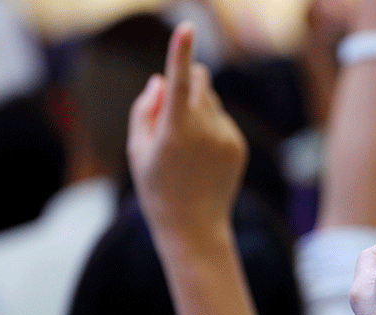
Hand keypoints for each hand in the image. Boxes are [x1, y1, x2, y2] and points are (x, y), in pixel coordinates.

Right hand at [127, 23, 247, 230]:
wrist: (193, 225)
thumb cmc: (156, 187)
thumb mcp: (137, 150)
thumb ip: (144, 110)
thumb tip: (160, 80)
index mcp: (174, 131)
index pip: (178, 82)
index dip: (180, 53)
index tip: (186, 28)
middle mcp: (204, 130)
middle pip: (201, 80)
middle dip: (189, 79)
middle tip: (174, 105)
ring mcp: (225, 137)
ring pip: (212, 101)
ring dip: (198, 108)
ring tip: (185, 144)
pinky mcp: (238, 145)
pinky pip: (223, 120)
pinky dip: (211, 127)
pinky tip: (201, 157)